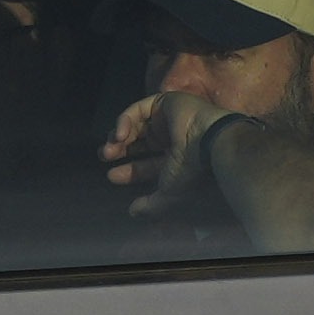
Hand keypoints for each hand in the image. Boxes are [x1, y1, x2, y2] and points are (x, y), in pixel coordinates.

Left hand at [101, 89, 204, 204]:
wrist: (208, 141)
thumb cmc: (192, 168)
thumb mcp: (169, 192)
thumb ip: (151, 204)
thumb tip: (133, 212)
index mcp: (177, 157)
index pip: (147, 164)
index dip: (128, 170)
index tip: (111, 176)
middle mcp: (172, 137)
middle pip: (138, 143)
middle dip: (119, 150)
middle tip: (105, 157)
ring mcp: (168, 118)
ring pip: (134, 125)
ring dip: (118, 137)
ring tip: (109, 150)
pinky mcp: (164, 102)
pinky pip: (137, 110)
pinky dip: (124, 121)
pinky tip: (119, 135)